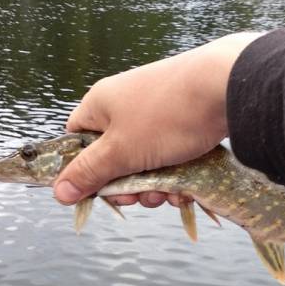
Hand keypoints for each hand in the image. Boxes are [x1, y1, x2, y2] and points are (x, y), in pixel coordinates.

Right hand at [54, 32, 263, 206]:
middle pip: (112, 158)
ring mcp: (155, 113)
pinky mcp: (182, 121)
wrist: (226, 87)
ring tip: (167, 194)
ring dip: (152, 186)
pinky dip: (173, 176)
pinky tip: (184, 188)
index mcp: (101, 105)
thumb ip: (89, 173)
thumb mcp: (121, 151)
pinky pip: (168, 157)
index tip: (95, 192)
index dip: (81, 169)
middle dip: (125, 186)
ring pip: (142, 162)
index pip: (76, 140)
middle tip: (138, 198)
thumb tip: (57, 192)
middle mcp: (125, 105)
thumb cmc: (165, 117)